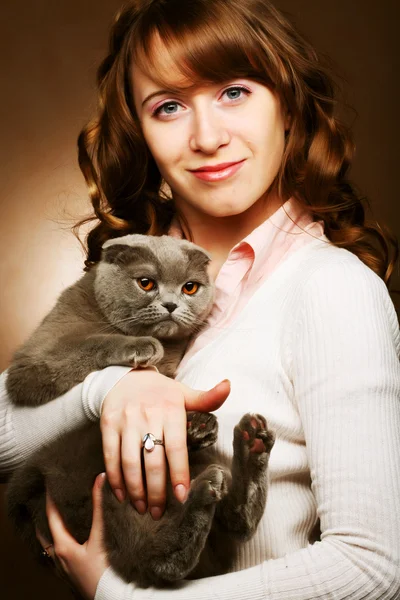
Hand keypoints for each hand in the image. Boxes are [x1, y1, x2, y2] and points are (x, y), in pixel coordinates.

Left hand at [37, 473, 108, 599]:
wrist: (111, 599)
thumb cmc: (105, 571)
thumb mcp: (101, 537)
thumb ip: (100, 507)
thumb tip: (99, 479)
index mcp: (62, 547)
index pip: (52, 516)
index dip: (50, 499)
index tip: (50, 484)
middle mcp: (58, 559)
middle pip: (45, 533)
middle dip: (45, 517)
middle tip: (47, 502)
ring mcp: (63, 570)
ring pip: (50, 548)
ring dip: (51, 533)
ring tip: (56, 520)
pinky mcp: (71, 577)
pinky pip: (58, 559)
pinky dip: (58, 547)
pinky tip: (68, 544)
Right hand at [101, 369, 229, 518]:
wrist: (125, 377)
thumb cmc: (161, 392)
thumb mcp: (184, 393)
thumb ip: (207, 398)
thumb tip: (228, 386)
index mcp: (170, 409)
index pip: (176, 447)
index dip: (179, 473)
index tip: (181, 496)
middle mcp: (147, 415)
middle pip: (152, 460)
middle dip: (156, 490)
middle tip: (158, 513)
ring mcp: (126, 420)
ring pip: (129, 461)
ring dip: (135, 489)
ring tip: (142, 508)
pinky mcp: (108, 424)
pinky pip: (110, 456)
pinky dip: (115, 479)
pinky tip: (122, 495)